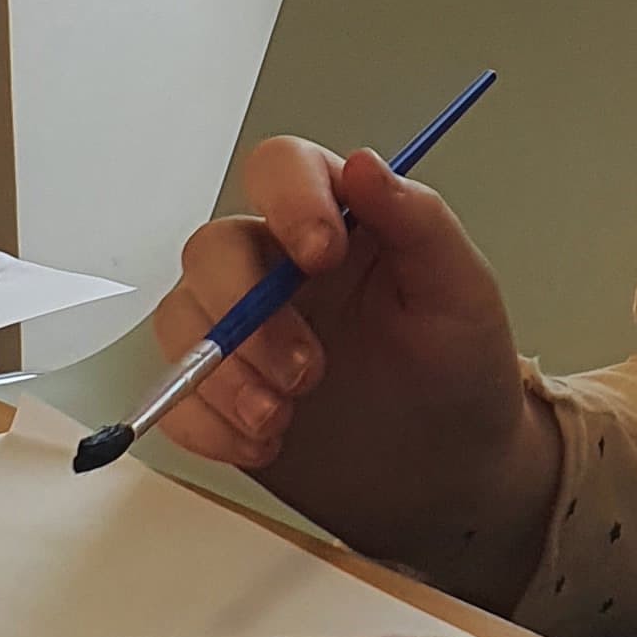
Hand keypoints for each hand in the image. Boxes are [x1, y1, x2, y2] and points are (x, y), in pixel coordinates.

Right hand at [149, 138, 562, 606]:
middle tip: (307, 370)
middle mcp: (277, 265)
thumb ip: (420, 222)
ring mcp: (242, 328)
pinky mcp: (219, 390)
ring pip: (182, 316)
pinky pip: (174, 391)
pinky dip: (204, 422)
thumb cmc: (459, 370)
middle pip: (213, 247)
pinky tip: (261, 442)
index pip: (281, 169)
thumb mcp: (462, 293)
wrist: (447, 470)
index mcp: (336, 222)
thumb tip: (367, 166)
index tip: (321, 253)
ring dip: (224, 373)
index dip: (288, 199)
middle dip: (248, 311)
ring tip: (280, 417)